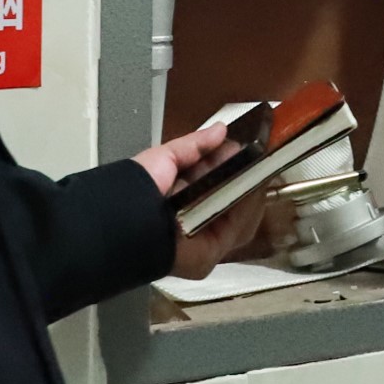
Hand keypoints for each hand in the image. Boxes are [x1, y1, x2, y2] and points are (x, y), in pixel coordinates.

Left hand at [134, 121, 268, 283]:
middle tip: (254, 158)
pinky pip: (239, 230)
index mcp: (178, 198)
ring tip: (256, 170)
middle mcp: (192, 220)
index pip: (213, 183)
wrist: (127, 220)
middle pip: (232, 200)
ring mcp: (203, 238)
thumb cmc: (137, 190)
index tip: (242, 150)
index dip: (230, 166)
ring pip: (241, 216)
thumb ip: (194, 145)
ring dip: (250, 191)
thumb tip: (221, 130)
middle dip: (244, 177)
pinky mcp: (211, 254)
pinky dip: (248, 209)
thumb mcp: (164, 157)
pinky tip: (252, 188)